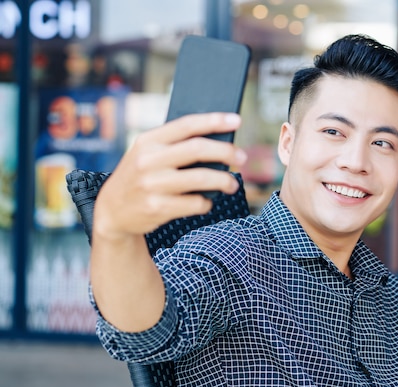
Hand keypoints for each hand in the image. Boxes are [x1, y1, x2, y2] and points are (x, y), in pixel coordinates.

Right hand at [93, 112, 246, 240]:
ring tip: (231, 184)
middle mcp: (148, 160)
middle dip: (226, 151)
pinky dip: (206, 203)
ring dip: (223, 181)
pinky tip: (205, 202)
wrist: (112, 212)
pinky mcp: (157, 207)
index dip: (214, 121)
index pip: (186, 125)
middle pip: (198, 149)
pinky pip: (195, 203)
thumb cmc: (139, 177)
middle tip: (242, 157)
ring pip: (201, 178)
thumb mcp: (146, 154)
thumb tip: (217, 140)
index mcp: (148, 141)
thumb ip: (173, 145)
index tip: (237, 120)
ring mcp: (152, 185)